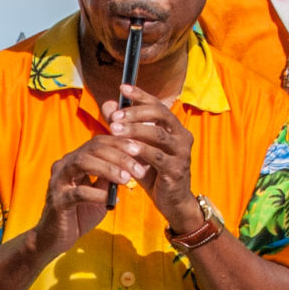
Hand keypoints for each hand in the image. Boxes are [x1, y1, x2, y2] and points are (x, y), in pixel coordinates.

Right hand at [30, 136, 138, 257]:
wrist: (56, 237)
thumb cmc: (80, 213)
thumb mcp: (100, 192)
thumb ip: (112, 177)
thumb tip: (136, 163)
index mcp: (74, 159)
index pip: (98, 142)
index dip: (120, 143)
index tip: (141, 149)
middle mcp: (64, 165)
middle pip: (93, 148)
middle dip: (119, 155)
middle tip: (138, 167)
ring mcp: (58, 181)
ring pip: (83, 163)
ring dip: (108, 169)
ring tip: (127, 179)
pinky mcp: (58, 200)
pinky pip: (79, 192)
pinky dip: (98, 194)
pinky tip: (112, 200)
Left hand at [113, 85, 197, 229]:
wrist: (172, 202)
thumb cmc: (153, 172)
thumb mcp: (136, 147)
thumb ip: (123, 126)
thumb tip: (106, 104)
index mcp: (174, 127)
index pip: (158, 105)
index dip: (141, 95)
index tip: (122, 88)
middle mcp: (182, 136)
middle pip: (161, 114)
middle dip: (136, 112)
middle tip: (114, 116)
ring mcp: (182, 153)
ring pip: (158, 134)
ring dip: (135, 130)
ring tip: (114, 129)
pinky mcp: (176, 170)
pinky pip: (157, 157)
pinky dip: (141, 151)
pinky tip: (127, 149)